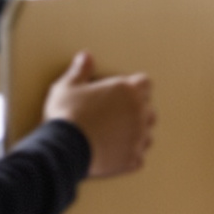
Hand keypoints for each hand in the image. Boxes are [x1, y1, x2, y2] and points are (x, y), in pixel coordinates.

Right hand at [44, 51, 155, 178]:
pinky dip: (130, 156)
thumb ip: (80, 71)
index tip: (121, 93)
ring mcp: (138, 137)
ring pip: (147, 134)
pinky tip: (115, 154)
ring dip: (136, 135)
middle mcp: (139, 113)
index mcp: (127, 91)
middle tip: (115, 116)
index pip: (145, 83)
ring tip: (115, 136)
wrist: (64, 148)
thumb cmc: (66, 114)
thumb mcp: (68, 87)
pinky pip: (138, 157)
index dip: (134, 88)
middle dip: (136, 112)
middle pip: (149, 110)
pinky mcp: (133, 158)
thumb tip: (85, 56)